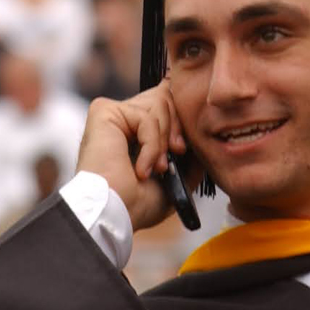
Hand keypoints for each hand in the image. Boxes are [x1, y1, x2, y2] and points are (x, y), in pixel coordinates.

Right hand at [77, 81, 198, 229]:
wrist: (116, 214)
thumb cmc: (139, 204)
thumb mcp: (179, 177)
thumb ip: (192, 153)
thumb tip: (204, 132)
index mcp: (139, 129)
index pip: (169, 102)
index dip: (183, 120)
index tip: (184, 149)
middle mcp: (126, 117)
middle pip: (167, 95)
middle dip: (179, 127)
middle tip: (177, 154)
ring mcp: (115, 113)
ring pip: (161, 102)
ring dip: (165, 140)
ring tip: (159, 168)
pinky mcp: (105, 112)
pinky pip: (146, 117)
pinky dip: (152, 146)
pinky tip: (142, 169)